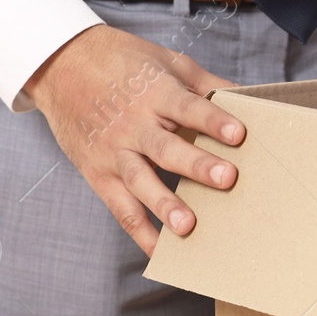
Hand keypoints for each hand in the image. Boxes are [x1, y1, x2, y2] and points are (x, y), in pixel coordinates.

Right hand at [24, 25, 246, 255]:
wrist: (62, 65)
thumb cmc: (125, 63)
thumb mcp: (169, 63)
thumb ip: (209, 84)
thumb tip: (253, 97)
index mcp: (156, 94)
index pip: (189, 108)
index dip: (213, 120)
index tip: (239, 133)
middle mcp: (134, 125)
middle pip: (167, 148)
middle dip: (197, 165)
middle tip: (228, 179)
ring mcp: (115, 152)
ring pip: (141, 182)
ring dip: (164, 205)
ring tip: (188, 226)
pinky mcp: (99, 174)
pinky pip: (121, 208)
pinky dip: (140, 233)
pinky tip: (161, 252)